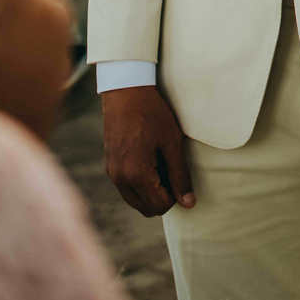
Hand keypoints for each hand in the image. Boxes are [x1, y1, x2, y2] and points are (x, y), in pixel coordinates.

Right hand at [102, 84, 195, 217]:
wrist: (125, 91)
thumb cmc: (152, 114)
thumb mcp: (172, 142)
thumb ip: (180, 175)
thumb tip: (189, 204)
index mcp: (136, 175)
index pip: (160, 206)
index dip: (175, 195)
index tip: (180, 173)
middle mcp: (120, 179)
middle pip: (147, 208)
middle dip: (163, 196)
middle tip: (172, 169)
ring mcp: (112, 174)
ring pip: (135, 201)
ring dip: (151, 192)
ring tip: (162, 163)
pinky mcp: (110, 167)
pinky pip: (127, 189)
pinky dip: (140, 184)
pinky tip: (150, 160)